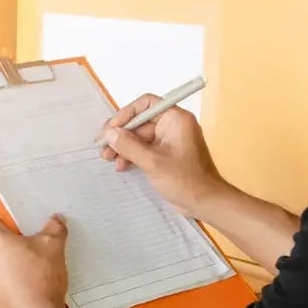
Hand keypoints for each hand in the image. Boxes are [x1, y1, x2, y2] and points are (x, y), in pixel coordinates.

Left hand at [0, 213, 71, 307]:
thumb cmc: (40, 276)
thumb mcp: (53, 245)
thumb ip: (54, 227)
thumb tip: (56, 218)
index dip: (8, 218)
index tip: (25, 223)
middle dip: (13, 239)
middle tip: (35, 240)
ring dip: (13, 258)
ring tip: (37, 261)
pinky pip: (1, 277)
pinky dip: (13, 275)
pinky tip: (33, 280)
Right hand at [96, 94, 231, 215]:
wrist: (204, 202)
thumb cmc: (184, 180)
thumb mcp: (153, 162)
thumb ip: (129, 145)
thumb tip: (109, 133)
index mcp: (175, 119)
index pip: (146, 104)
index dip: (126, 114)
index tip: (111, 129)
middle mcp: (172, 125)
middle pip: (140, 122)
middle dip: (120, 135)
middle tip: (102, 148)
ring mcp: (169, 141)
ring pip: (140, 137)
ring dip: (123, 147)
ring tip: (108, 159)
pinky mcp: (166, 155)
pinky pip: (145, 149)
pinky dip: (132, 155)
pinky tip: (121, 166)